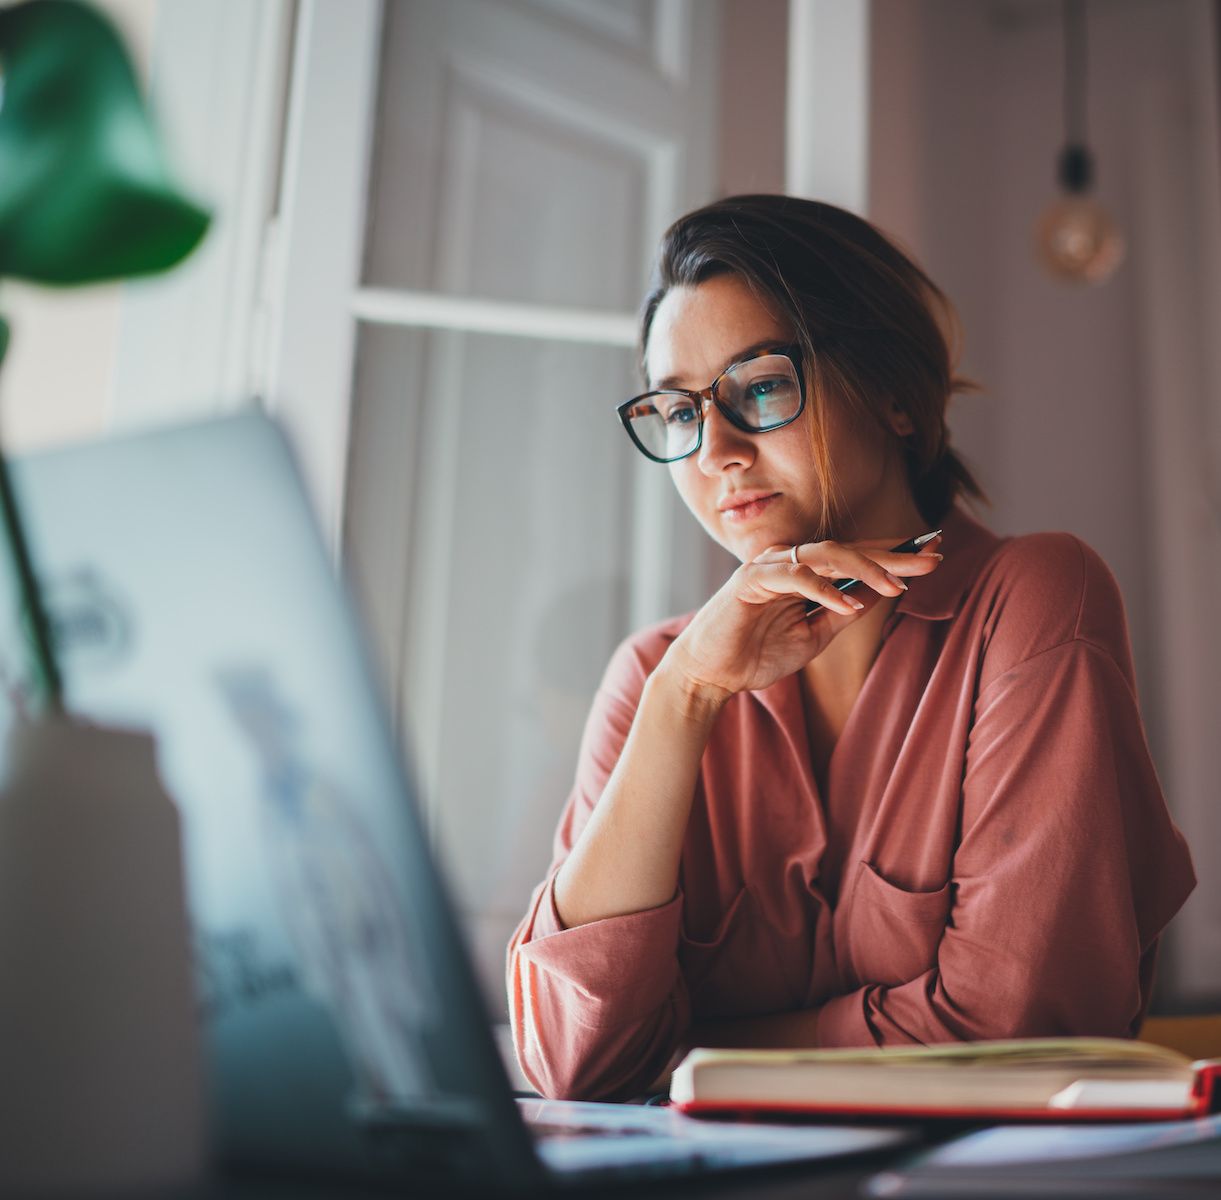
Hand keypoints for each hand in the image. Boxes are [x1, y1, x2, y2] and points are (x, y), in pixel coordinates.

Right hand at [662, 534, 942, 703]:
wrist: (711, 675)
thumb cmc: (756, 654)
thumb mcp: (814, 636)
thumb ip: (842, 612)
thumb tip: (880, 593)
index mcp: (804, 572)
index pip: (855, 556)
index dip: (894, 555)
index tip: (934, 555)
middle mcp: (788, 561)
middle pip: (849, 549)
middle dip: (892, 555)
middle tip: (933, 559)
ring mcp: (768, 567)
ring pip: (825, 554)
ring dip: (865, 568)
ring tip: (898, 584)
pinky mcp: (750, 581)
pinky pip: (794, 577)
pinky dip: (823, 589)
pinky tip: (849, 605)